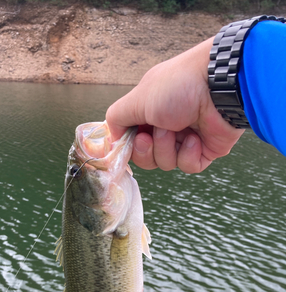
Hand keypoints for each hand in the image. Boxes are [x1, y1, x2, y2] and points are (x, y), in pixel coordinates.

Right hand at [106, 38, 243, 173]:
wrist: (220, 87)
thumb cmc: (178, 86)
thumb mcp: (137, 99)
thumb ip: (117, 118)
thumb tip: (112, 138)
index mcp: (149, 112)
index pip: (131, 139)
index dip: (128, 146)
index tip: (126, 144)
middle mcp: (166, 125)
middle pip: (146, 157)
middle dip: (146, 150)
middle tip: (151, 136)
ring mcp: (185, 139)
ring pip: (165, 163)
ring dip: (168, 148)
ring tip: (179, 129)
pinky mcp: (205, 151)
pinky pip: (188, 166)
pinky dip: (188, 154)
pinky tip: (195, 137)